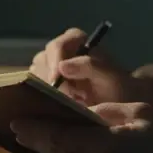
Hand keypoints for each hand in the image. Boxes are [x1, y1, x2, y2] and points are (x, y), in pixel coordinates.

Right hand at [31, 28, 152, 105]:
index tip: (56, 80)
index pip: (59, 45)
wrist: (118, 110)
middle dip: (49, 79)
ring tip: (63, 103)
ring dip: (44, 89)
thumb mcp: (112, 78)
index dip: (55, 60)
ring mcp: (50, 67)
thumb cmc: (119, 91)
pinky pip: (33, 87)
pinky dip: (40, 96)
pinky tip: (54, 106)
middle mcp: (61, 51)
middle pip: (43, 59)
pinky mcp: (44, 84)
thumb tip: (62, 66)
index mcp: (78, 42)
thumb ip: (91, 66)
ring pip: (35, 74)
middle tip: (63, 97)